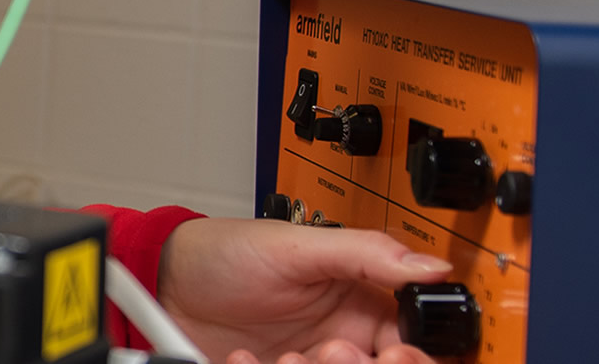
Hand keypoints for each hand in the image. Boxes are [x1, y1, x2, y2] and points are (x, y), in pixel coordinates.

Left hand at [156, 218, 450, 363]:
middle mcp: (339, 343)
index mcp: (361, 308)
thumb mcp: (298, 246)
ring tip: (285, 355)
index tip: (397, 352)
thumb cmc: (230, 252)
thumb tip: (432, 265)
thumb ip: (366, 254)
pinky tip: (246, 357)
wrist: (165, 278)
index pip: (410, 343)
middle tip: (334, 350)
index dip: (411, 353)